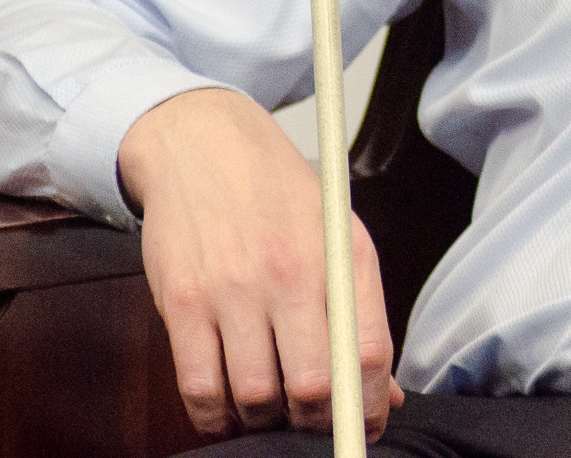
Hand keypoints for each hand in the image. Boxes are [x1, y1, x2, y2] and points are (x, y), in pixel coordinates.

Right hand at [118, 87, 405, 438]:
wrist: (203, 144)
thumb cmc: (277, 193)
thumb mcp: (337, 234)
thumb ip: (362, 316)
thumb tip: (386, 394)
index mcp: (341, 255)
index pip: (369, 353)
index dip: (371, 407)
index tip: (366, 425)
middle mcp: (290, 272)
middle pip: (313, 387)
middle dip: (318, 422)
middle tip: (313, 422)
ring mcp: (233, 289)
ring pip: (255, 396)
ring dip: (265, 421)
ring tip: (270, 411)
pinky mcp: (183, 302)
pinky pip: (200, 389)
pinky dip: (217, 418)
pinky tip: (228, 411)